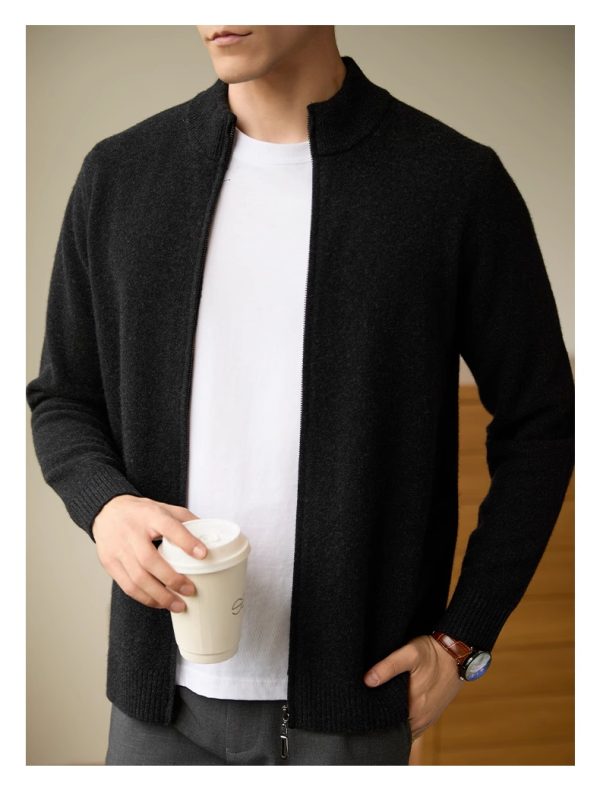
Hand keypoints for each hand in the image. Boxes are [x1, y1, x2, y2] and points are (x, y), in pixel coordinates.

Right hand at [92, 494, 206, 612]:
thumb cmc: (139, 512)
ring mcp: (119, 549)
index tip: (203, 555)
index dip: (186, 542)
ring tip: (178, 605)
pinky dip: (145, 598)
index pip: (169, 527)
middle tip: (190, 590)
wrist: (106, 511)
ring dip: (159, 596)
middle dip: (172, 579)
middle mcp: (132, 533)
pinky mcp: (110, 563)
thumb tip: (209, 532)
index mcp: (150, 515)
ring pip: (138, 578)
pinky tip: (159, 602)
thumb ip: (185, 519)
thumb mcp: (163, 507)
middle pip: (150, 560)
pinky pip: (128, 586)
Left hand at [363, 634, 464, 740]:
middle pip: (396, 730)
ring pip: (406, 728)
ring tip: (382, 706)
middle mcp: (422, 720)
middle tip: (371, 706)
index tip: (365, 709)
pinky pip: (415, 725)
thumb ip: (388, 667)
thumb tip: (367, 681)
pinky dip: (405, 719)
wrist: (457, 653)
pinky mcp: (432, 714)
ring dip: (395, 721)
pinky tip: (397, 706)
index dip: (375, 720)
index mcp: (414, 711)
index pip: (388, 728)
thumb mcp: (409, 654)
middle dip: (383, 721)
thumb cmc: (432, 653)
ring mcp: (428, 719)